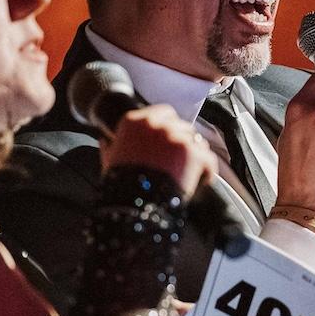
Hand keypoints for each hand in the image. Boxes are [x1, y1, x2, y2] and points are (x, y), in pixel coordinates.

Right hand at [101, 104, 218, 197]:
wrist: (133, 203)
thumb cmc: (120, 184)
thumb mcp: (110, 161)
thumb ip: (110, 147)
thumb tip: (105, 141)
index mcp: (135, 122)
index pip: (164, 112)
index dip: (170, 127)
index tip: (171, 140)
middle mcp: (156, 124)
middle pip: (182, 126)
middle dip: (183, 142)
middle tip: (180, 161)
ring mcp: (176, 137)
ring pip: (197, 141)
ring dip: (196, 155)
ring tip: (190, 172)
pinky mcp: (192, 152)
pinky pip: (209, 159)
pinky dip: (207, 171)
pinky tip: (201, 180)